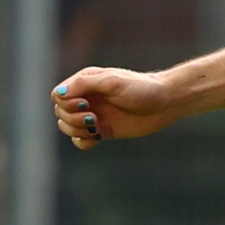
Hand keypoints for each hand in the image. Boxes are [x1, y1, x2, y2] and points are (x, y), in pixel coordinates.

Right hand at [51, 67, 177, 149]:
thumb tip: (58, 93)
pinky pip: (81, 140)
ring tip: (95, 127)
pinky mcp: (103, 130)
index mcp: (86, 82)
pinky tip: (97, 137)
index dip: (66, 103)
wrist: (165, 104)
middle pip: (60, 112)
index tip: (85, 104)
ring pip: (67, 126)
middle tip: (93, 117)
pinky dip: (83, 141)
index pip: (58, 94)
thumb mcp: (112, 82)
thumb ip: (84, 85)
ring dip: (76, 129)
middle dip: (72, 117)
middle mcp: (87, 98)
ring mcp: (94, 115)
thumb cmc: (141, 88)